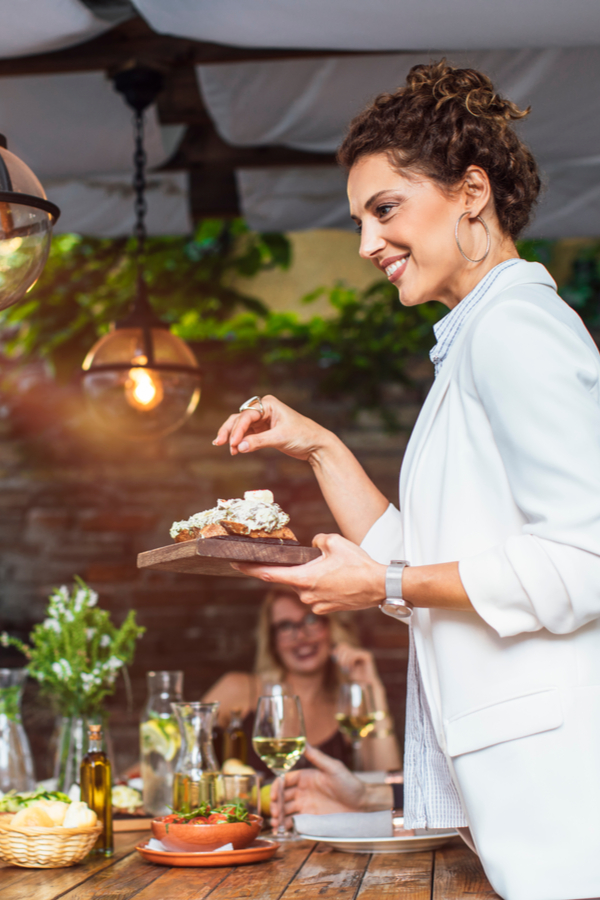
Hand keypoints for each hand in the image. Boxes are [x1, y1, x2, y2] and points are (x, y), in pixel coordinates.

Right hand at [213, 394, 328, 459]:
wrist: (316, 445)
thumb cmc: (303, 436)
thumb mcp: (280, 438)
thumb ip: (259, 442)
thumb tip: (239, 447)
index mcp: (269, 404)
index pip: (247, 415)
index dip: (237, 429)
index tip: (233, 443)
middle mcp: (264, 409)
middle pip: (239, 418)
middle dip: (230, 431)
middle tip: (219, 443)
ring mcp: (263, 420)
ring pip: (241, 427)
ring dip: (234, 437)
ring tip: (229, 450)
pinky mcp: (263, 431)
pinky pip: (247, 435)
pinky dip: (241, 442)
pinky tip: (236, 450)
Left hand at [232, 532, 386, 614]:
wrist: (380, 586)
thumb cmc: (358, 565)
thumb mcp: (334, 542)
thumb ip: (317, 541)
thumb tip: (313, 546)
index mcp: (304, 579)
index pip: (269, 575)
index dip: (250, 569)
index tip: (235, 564)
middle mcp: (306, 595)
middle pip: (290, 579)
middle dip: (297, 568)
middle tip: (315, 559)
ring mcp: (316, 605)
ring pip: (305, 586)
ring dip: (312, 576)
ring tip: (335, 568)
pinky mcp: (327, 609)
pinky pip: (317, 594)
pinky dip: (322, 585)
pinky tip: (338, 578)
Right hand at [270, 745, 366, 829]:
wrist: (363, 805)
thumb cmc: (350, 784)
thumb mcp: (334, 768)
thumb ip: (317, 757)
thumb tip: (303, 741)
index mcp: (307, 777)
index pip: (286, 780)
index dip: (277, 786)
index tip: (274, 795)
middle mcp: (304, 791)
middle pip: (283, 796)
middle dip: (275, 803)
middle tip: (273, 812)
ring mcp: (306, 805)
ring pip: (286, 810)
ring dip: (278, 816)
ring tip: (275, 823)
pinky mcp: (311, 819)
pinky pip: (294, 822)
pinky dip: (286, 825)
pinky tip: (282, 829)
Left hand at [333, 643, 379, 686]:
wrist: (367, 685)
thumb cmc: (357, 678)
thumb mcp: (346, 668)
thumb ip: (340, 660)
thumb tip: (331, 651)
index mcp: (355, 653)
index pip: (342, 645)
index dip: (337, 651)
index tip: (336, 661)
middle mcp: (360, 651)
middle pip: (344, 647)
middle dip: (341, 657)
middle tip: (342, 667)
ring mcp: (364, 652)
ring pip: (349, 651)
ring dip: (345, 661)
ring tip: (347, 669)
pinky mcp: (367, 655)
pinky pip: (354, 655)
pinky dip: (350, 662)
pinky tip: (352, 668)